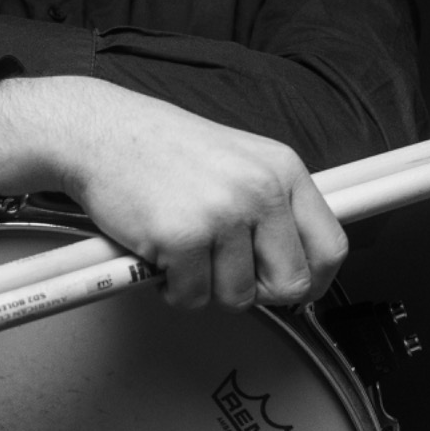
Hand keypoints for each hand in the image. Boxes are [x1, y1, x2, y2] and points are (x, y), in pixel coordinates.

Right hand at [0, 77, 346, 309]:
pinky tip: (160, 253)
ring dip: (206, 287)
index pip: (331, 247)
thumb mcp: (238, 162)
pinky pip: (192, 298)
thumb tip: (293, 266)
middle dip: (256, 292)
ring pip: (238, 297)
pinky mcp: (183, 238)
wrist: (98, 132)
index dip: (314, 280)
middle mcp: (260, 190)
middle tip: (224, 274)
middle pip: (291, 284)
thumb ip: (270, 207)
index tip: (293, 289)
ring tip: (184, 251)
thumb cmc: (159, 149)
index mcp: (282, 170)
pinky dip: (172, 288)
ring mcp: (223, 214)